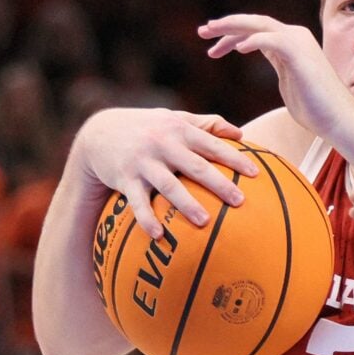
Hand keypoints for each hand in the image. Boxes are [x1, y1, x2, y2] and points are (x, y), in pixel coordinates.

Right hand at [75, 107, 259, 240]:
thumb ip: (207, 124)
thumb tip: (241, 134)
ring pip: (168, 185)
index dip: (234, 158)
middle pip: (196, 166)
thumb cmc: (148, 128)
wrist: (99, 132)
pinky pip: (137, 202)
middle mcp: (163, 144)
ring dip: (187, 204)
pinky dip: (147, 218)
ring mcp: (143, 162)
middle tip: (239, 202)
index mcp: (179, 130)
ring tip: (205, 222)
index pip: (212, 144)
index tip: (254, 174)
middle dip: (219, 184)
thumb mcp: (174, 119)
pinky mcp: (125, 178)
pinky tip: (158, 235)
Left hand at [199, 15, 353, 142]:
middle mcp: (294, 37)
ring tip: (209, 34)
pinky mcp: (298, 52)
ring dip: (231, 28)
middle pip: (253, 23)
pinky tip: (237, 49)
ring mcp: (297, 42)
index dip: (232, 37)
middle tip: (201, 31)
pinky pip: (270, 39)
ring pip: (258, 25)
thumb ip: (281, 73)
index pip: (255, 33)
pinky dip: (253, 40)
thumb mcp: (291, 87)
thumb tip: (276, 74)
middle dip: (225, 26)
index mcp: (290, 45)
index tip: (212, 48)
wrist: (339, 120)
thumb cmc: (317, 111)